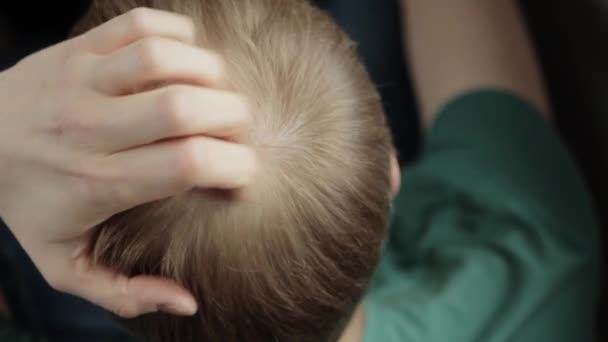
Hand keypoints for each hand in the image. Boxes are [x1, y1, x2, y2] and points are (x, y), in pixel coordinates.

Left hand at [0, 8, 255, 317]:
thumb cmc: (31, 204)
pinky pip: (142, 23)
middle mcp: (91, 127)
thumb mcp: (65, 265)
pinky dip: (179, 34)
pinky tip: (187, 58)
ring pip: (166, 58)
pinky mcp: (80, 48)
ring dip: (210, 73)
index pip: (188, 163)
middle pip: (184, 107)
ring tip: (216, 93)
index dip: (235, 165)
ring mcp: (83, 80)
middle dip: (233, 116)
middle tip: (237, 130)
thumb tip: (187, 301)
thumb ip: (125, 294)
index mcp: (99, 182)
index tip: (243, 172)